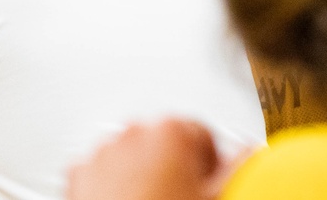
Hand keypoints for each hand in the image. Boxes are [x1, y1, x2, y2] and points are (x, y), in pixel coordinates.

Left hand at [67, 120, 232, 199]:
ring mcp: (101, 155)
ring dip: (146, 179)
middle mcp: (131, 135)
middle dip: (177, 171)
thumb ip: (242, 167)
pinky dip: (116, 190)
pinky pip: (104, 176)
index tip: (210, 188)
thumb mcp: (222, 199)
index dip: (212, 167)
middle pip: (165, 145)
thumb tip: (249, 153)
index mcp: (170, 133)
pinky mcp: (77, 178)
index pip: (203, 135)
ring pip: (133, 159)